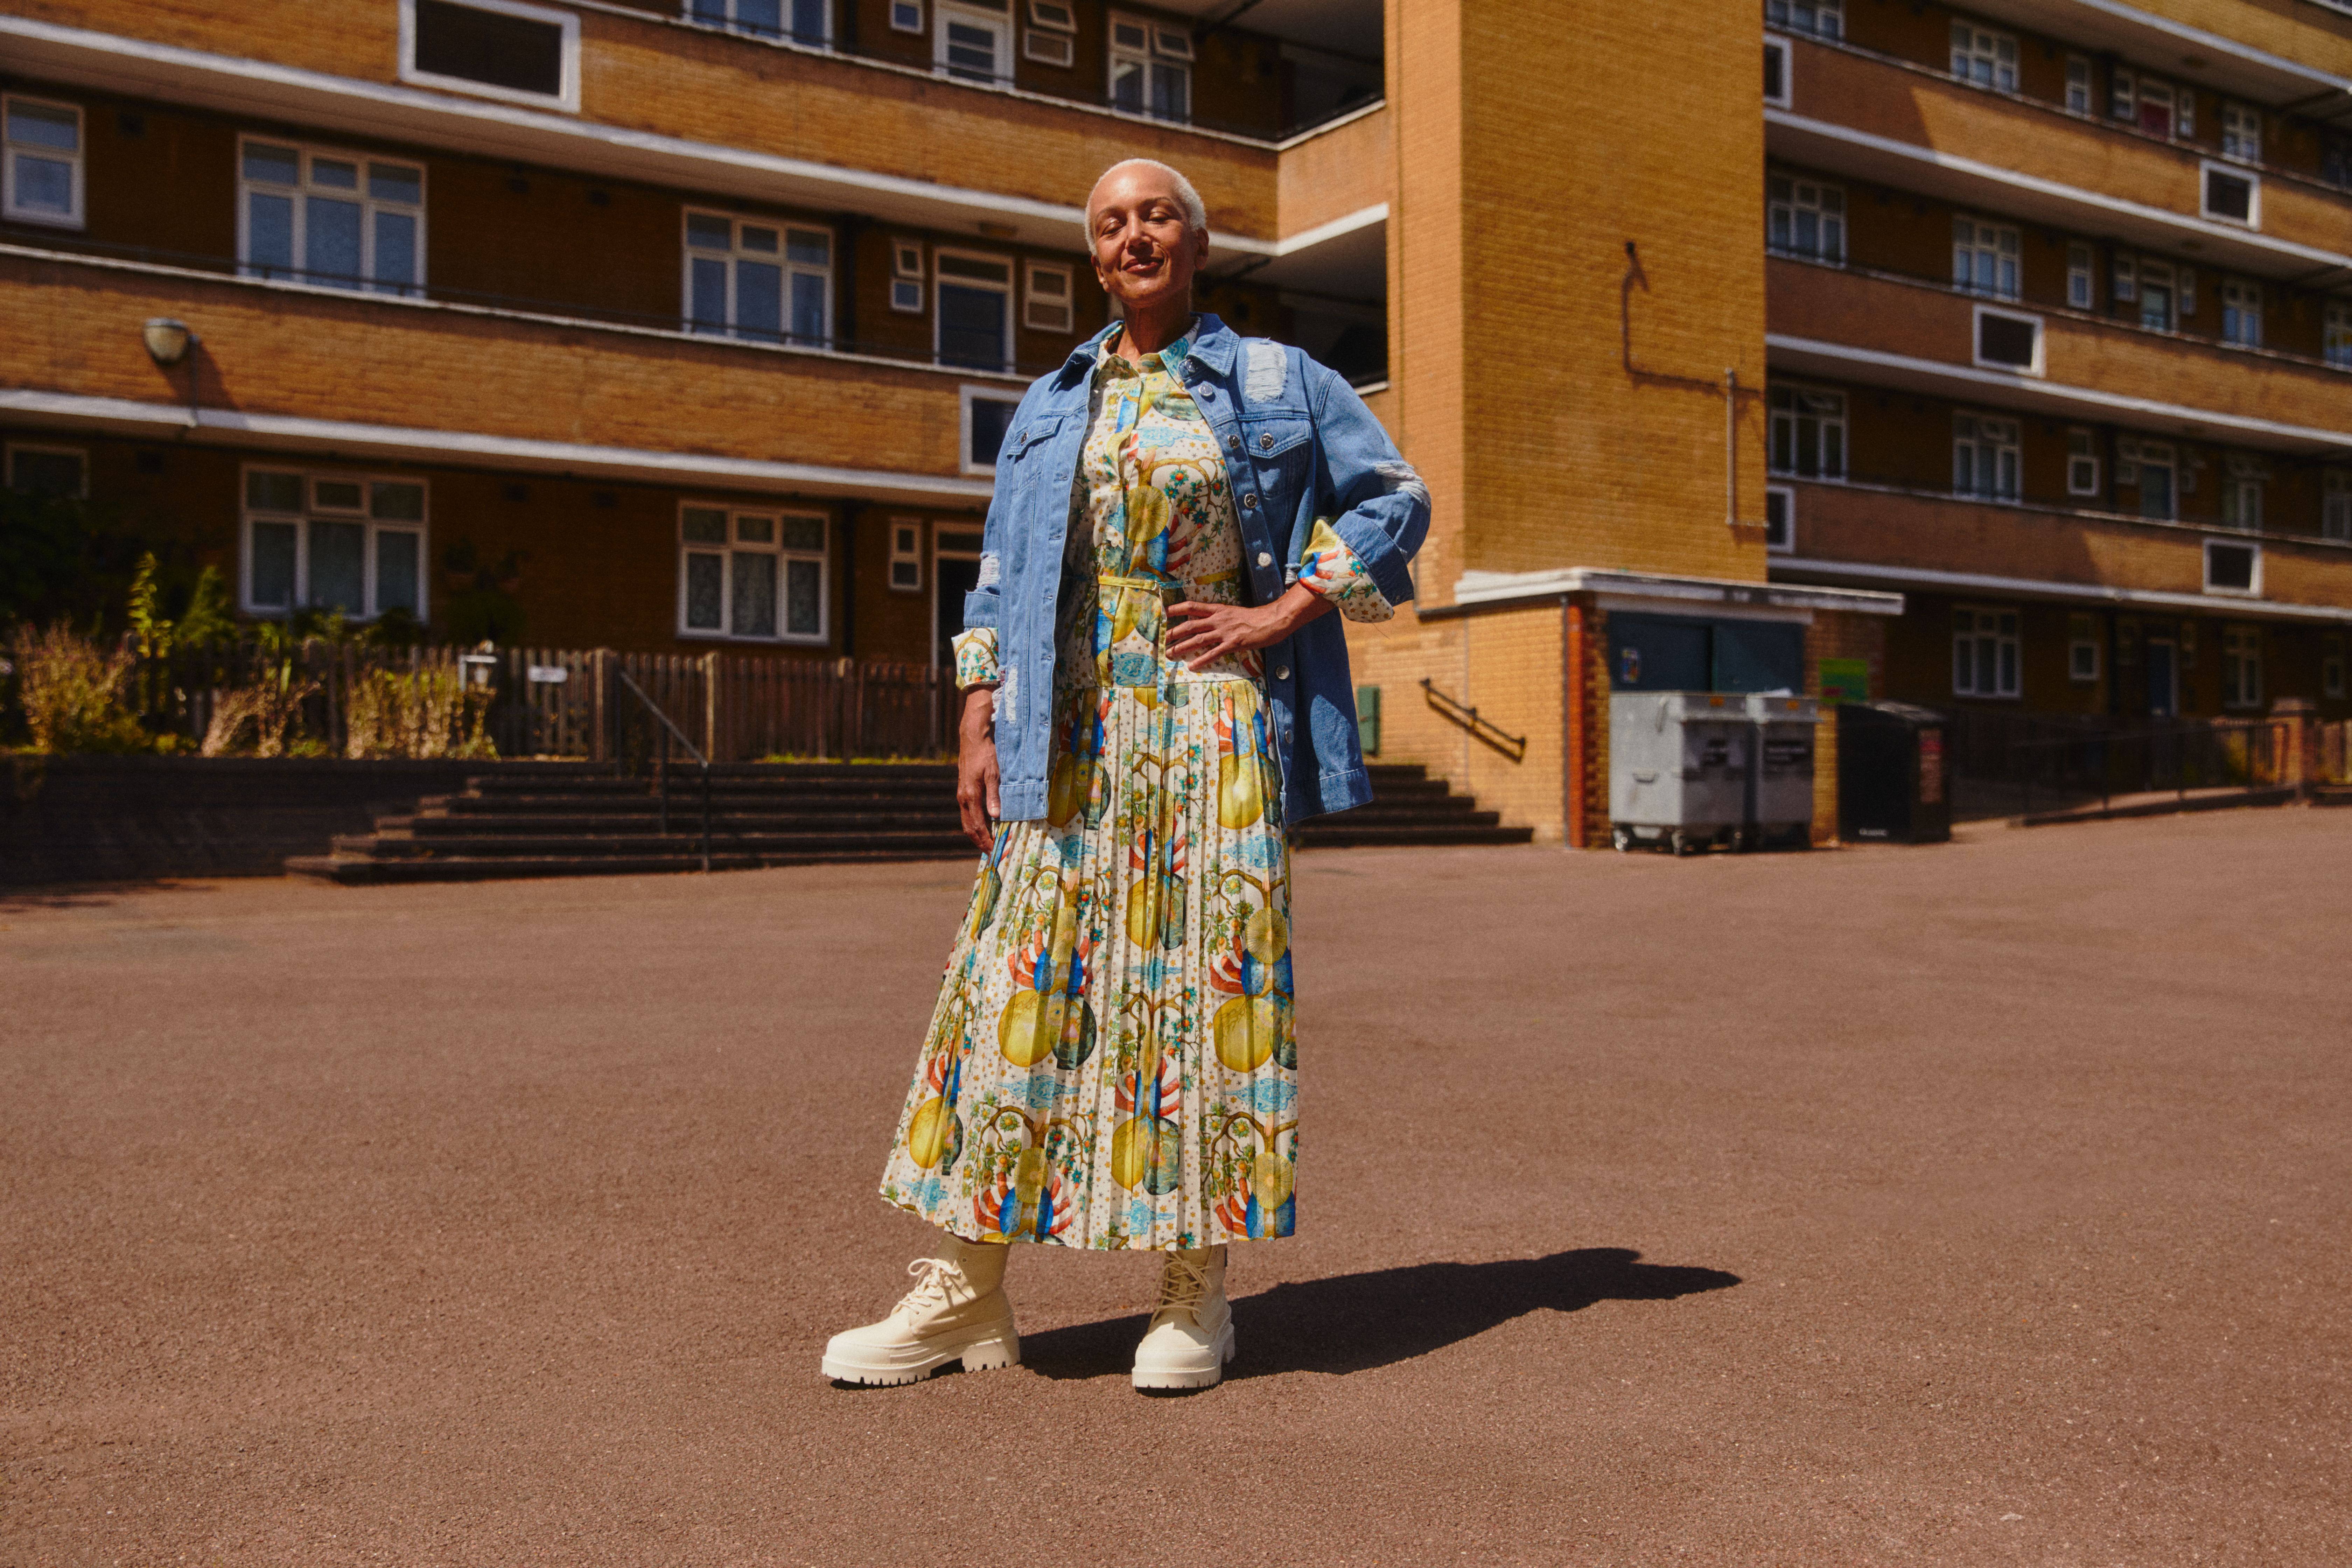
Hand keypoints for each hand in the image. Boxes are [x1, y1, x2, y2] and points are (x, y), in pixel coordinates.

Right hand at [956, 686, 1001, 851]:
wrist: (972, 737)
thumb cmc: (986, 753)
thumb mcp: (994, 773)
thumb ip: (994, 795)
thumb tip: (996, 817)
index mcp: (970, 796)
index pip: (977, 826)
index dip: (985, 841)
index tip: (994, 852)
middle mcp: (963, 798)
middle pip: (969, 828)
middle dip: (980, 842)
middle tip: (991, 854)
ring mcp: (962, 795)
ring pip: (967, 822)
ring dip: (977, 835)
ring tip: (988, 844)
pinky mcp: (964, 790)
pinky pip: (968, 813)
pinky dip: (975, 824)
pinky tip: (984, 826)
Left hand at [1165, 583, 1332, 670]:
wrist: (1272, 620)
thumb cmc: (1255, 618)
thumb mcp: (1234, 613)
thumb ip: (1220, 617)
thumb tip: (1208, 621)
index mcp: (1218, 609)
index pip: (1192, 606)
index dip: (1177, 609)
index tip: (1163, 612)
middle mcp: (1218, 619)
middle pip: (1190, 625)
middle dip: (1173, 632)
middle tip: (1160, 639)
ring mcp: (1224, 632)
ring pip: (1198, 639)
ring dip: (1182, 647)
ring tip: (1170, 653)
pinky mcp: (1232, 644)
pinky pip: (1213, 653)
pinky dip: (1201, 660)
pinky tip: (1192, 666)